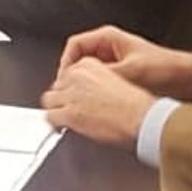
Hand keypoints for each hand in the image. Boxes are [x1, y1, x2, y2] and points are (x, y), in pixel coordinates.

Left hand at [42, 58, 156, 148]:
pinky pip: (51, 116)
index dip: (70, 87)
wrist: (142, 118)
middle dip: (63, 97)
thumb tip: (89, 93)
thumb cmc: (137, 105)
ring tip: (62, 117)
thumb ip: (97, 82)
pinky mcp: (70, 113)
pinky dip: (53, 122)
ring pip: (50, 99)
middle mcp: (76, 76)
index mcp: (88, 64)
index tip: (73, 95)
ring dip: (56, 108)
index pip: (67, 73)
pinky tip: (59, 126)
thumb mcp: (116, 81)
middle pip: (57, 85)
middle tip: (70, 107)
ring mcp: (71, 94)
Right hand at [56, 26, 191, 99]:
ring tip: (81, 96)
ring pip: (89, 70)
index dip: (66, 62)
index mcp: (107, 37)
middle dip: (73, 75)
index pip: (74, 45)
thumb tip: (86, 85)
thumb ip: (107, 76)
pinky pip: (100, 79)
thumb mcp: (131, 70)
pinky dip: (96, 89)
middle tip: (68, 90)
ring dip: (85, 83)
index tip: (63, 78)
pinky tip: (97, 100)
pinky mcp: (120, 73)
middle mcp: (108, 47)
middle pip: (79, 58)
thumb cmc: (164, 67)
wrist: (185, 78)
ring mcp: (114, 59)